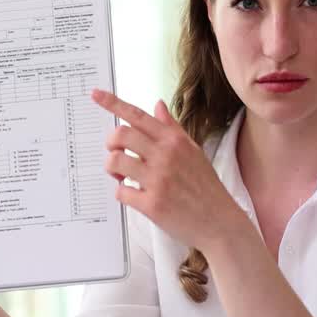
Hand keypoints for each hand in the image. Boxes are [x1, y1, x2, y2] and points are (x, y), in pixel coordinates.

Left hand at [92, 89, 246, 251]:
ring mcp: (158, 180)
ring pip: (115, 162)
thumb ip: (172, 128)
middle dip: (111, 144)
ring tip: (123, 176)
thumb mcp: (193, 151)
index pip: (138, 116)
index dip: (113, 103)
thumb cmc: (206, 187)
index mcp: (174, 141)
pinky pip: (121, 192)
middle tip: (117, 154)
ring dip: (112, 169)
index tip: (95, 94)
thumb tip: (157, 105)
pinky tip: (134, 195)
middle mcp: (166, 156)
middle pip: (120, 135)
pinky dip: (123, 193)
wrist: (220, 222)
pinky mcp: (152, 204)